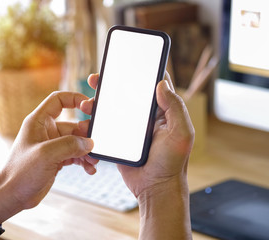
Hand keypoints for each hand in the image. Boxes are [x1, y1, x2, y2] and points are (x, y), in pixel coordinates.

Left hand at [0, 91, 97, 224]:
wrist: (12, 196)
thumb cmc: (20, 173)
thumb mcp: (46, 155)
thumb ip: (70, 145)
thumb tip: (90, 143)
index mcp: (39, 121)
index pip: (58, 100)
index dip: (75, 98)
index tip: (90, 105)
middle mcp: (47, 131)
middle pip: (74, 124)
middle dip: (87, 136)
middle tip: (95, 147)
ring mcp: (53, 145)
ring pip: (77, 142)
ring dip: (88, 151)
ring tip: (93, 162)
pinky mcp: (57, 159)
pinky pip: (76, 155)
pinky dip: (84, 160)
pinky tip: (89, 169)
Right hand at [85, 73, 194, 196]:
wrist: (155, 187)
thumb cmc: (172, 163)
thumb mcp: (180, 134)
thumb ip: (175, 108)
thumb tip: (161, 83)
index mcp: (162, 111)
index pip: (152, 84)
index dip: (141, 70)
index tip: (126, 60)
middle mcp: (146, 116)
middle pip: (127, 92)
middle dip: (112, 83)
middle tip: (97, 77)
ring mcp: (131, 127)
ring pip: (113, 107)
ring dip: (99, 100)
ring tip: (88, 101)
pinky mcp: (119, 138)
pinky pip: (106, 124)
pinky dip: (95, 118)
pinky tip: (87, 116)